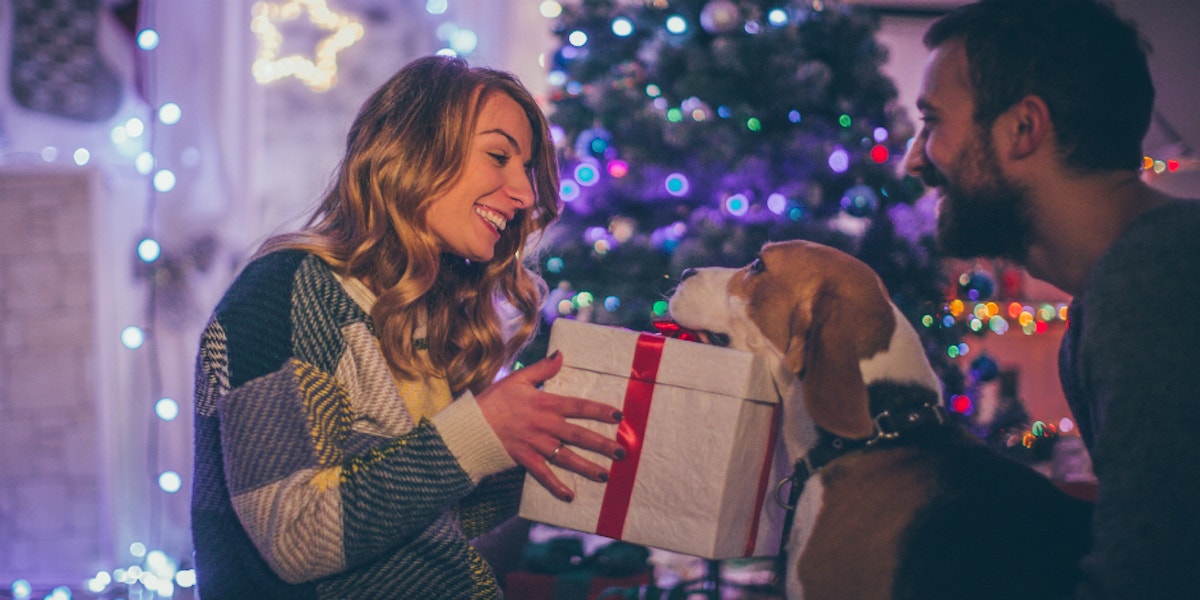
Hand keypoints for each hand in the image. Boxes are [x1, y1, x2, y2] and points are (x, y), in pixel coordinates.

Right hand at [476, 351, 624, 501]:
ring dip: (587, 467)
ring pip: (566, 457)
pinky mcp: (525, 459)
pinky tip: (570, 496)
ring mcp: (536, 444)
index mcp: (546, 404)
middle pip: (579, 436)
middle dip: (602, 445)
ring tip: (605, 475)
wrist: (471, 424)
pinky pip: (543, 475)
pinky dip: (556, 486)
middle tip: (621, 452)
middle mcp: (545, 425)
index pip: (579, 407)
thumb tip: (561, 354)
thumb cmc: (495, 399)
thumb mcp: (518, 379)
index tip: (619, 416)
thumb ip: (542, 369)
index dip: (600, 411)